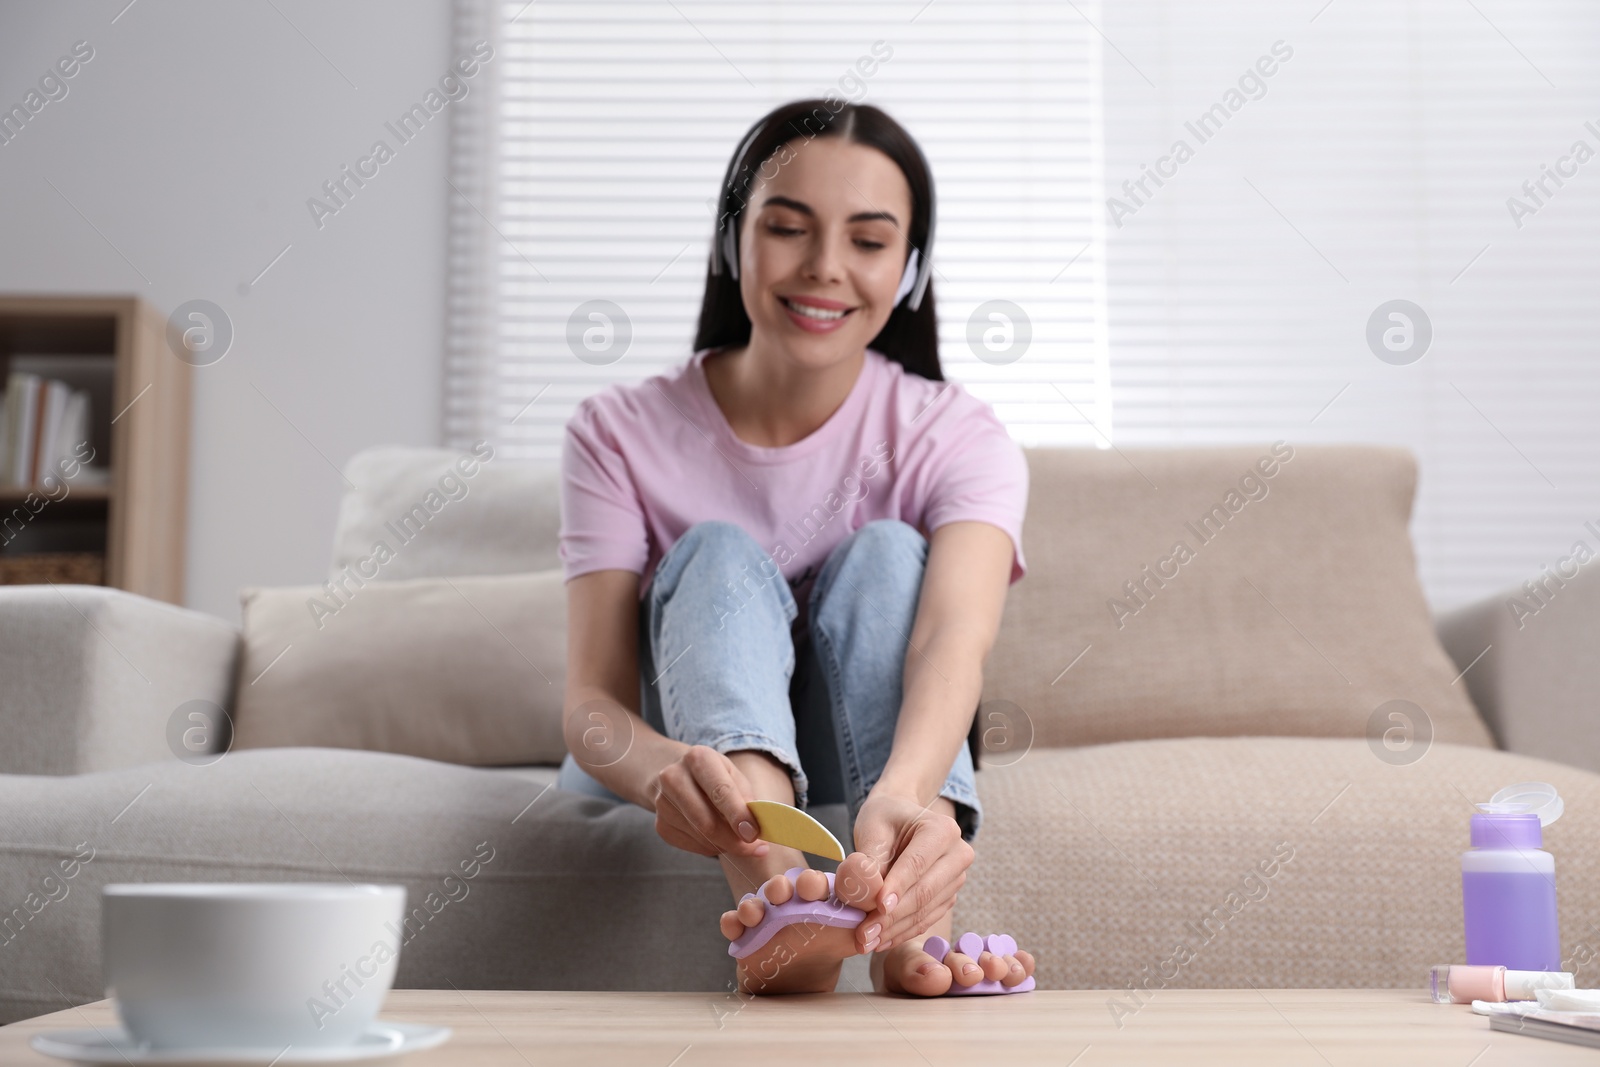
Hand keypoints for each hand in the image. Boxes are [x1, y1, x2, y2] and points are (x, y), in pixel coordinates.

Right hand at [649, 745, 769, 859]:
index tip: (753, 834)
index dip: (738, 815)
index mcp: (698, 758)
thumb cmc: (713, 776)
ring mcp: (662, 803)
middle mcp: (674, 777)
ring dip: (725, 845)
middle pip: (706, 822)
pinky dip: (711, 848)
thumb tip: (755, 830)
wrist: (677, 775)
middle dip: (734, 841)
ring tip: (737, 837)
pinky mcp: (660, 825)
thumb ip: (745, 799)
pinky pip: (692, 847)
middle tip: (756, 849)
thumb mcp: (733, 775)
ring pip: (701, 837)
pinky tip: (716, 837)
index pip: (720, 791)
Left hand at [843, 789, 973, 952]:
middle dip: (892, 916)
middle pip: (924, 891)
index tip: (877, 908)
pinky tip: (880, 941)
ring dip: (894, 930)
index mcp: (942, 829)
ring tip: (865, 942)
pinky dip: (902, 933)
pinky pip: (925, 919)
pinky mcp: (948, 897)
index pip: (917, 863)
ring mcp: (956, 879)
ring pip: (925, 911)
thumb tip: (866, 894)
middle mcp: (958, 854)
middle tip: (863, 934)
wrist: (898, 820)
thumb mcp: (872, 829)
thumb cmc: (884, 819)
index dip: (897, 888)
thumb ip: (870, 861)